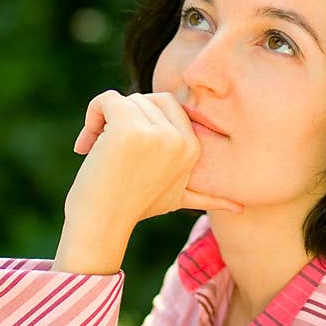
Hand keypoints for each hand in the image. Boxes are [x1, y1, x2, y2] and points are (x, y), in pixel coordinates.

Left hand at [68, 89, 242, 229]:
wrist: (101, 227)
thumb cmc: (132, 208)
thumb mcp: (179, 198)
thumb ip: (209, 197)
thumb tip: (241, 209)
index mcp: (193, 148)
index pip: (168, 104)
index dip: (143, 121)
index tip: (127, 155)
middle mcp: (180, 139)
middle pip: (147, 98)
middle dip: (124, 118)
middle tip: (107, 151)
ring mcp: (156, 133)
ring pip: (125, 100)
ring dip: (102, 122)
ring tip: (97, 154)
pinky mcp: (128, 128)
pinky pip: (106, 98)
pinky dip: (91, 114)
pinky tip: (84, 145)